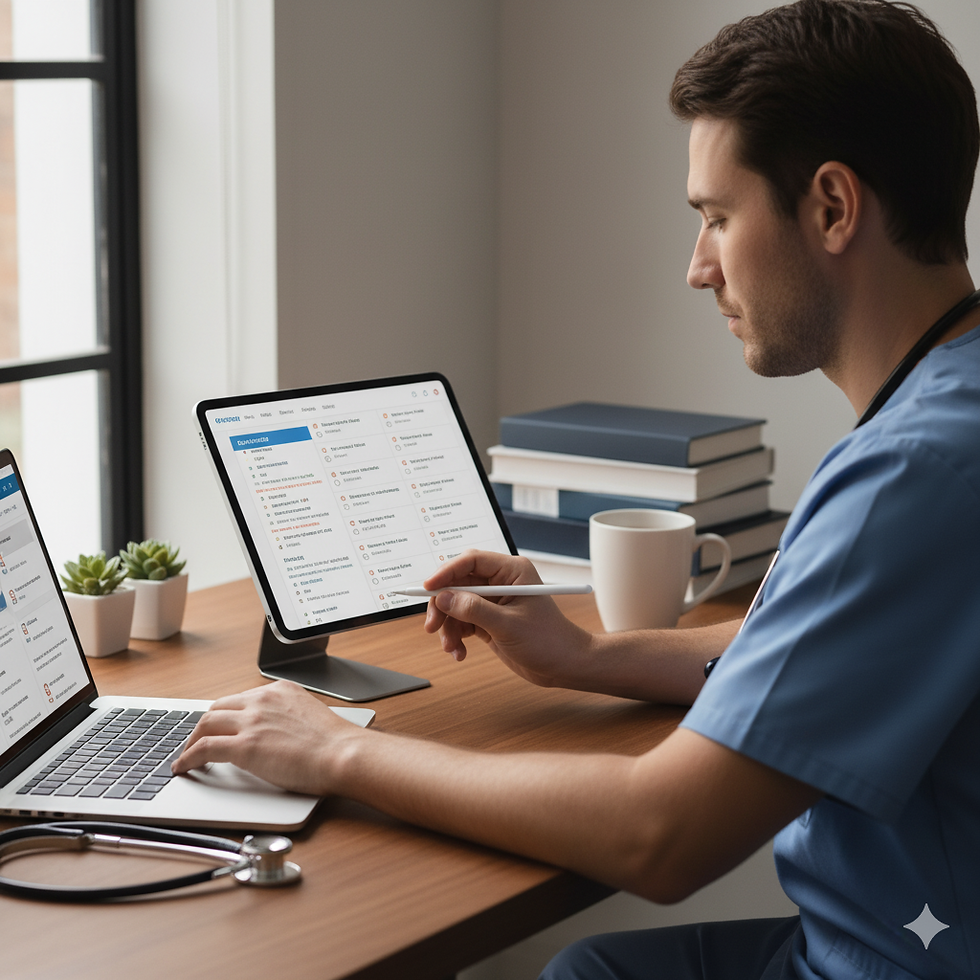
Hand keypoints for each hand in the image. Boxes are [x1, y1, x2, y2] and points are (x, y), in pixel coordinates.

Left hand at [171, 680, 361, 794]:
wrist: (343, 754)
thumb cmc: (334, 743)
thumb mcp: (308, 714)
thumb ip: (286, 716)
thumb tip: (273, 733)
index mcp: (279, 690)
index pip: (240, 699)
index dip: (225, 716)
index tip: (219, 727)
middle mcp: (263, 699)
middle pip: (217, 707)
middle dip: (204, 725)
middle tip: (198, 741)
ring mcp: (252, 721)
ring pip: (206, 723)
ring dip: (192, 740)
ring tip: (187, 755)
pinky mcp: (245, 746)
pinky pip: (204, 748)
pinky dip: (188, 757)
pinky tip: (184, 767)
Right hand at [422, 550, 593, 686]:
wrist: (564, 666)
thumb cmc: (549, 640)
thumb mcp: (509, 625)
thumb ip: (474, 609)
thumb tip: (444, 597)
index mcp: (512, 571)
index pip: (471, 560)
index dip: (446, 571)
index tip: (428, 587)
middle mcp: (500, 582)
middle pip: (458, 583)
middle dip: (443, 605)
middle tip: (433, 625)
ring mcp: (493, 602)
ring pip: (455, 605)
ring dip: (448, 626)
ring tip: (452, 647)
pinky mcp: (488, 620)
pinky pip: (461, 622)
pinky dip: (455, 636)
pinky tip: (459, 652)